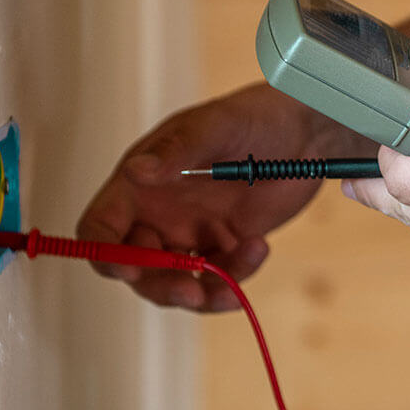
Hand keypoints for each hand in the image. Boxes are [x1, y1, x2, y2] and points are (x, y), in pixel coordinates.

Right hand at [77, 83, 355, 310]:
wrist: (308, 132)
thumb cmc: (257, 116)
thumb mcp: (218, 125)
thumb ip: (178, 149)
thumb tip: (137, 171)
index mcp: (141, 181)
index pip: (101, 224)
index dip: (104, 251)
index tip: (127, 268)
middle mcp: (159, 211)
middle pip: (135, 266)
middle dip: (159, 283)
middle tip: (191, 289)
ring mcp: (191, 231)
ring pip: (175, 281)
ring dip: (199, 293)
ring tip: (232, 286)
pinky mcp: (224, 246)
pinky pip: (217, 279)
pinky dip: (234, 278)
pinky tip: (258, 249)